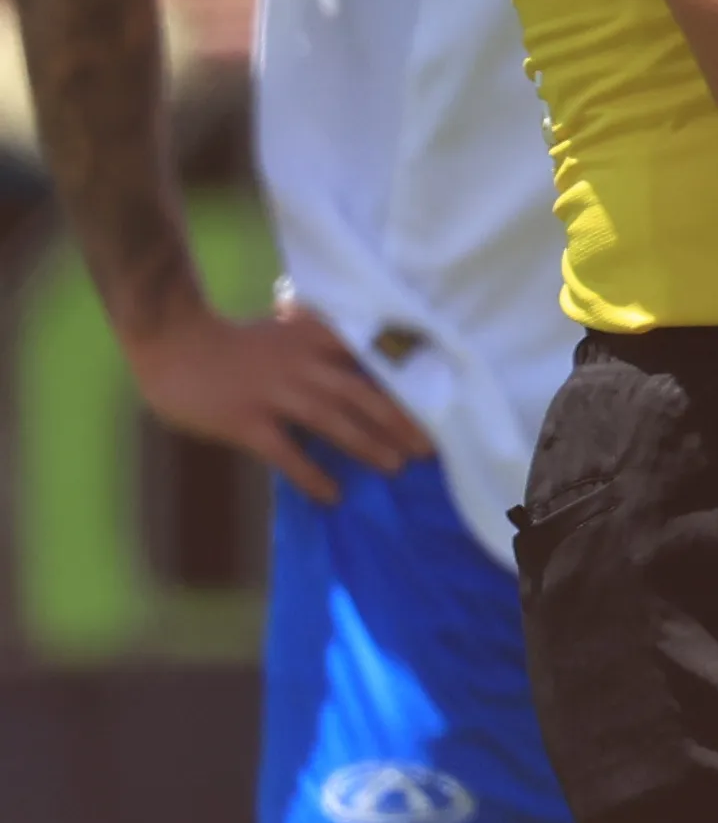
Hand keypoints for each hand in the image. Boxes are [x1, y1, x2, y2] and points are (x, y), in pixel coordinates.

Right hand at [121, 296, 430, 505]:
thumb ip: (318, 336)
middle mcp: (302, 364)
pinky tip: (333, 495)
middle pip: (363, 392)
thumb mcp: (284, 327)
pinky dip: (311, 475)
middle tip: (428, 447)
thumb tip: (355, 346)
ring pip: (333, 421)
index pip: (370, 355)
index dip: (405, 377)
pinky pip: (286, 453)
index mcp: (313, 339)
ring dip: (368, 445)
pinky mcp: (247, 421)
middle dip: (399, 420)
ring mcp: (275, 392)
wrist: (175, 344)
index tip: (439, 395)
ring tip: (395, 468)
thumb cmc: (230, 340)